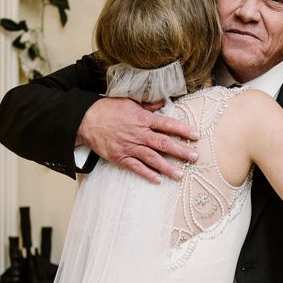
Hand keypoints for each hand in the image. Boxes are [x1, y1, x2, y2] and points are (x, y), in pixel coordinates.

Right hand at [77, 98, 198, 181]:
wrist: (85, 119)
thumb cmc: (109, 109)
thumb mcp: (129, 102)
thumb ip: (148, 106)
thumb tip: (164, 102)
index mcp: (143, 119)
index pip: (167, 124)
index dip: (183, 130)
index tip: (196, 135)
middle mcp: (139, 134)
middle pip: (164, 143)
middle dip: (181, 151)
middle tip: (195, 157)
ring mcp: (129, 146)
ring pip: (152, 158)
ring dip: (167, 167)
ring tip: (180, 174)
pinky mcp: (120, 157)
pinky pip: (136, 167)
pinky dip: (147, 174)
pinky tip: (158, 180)